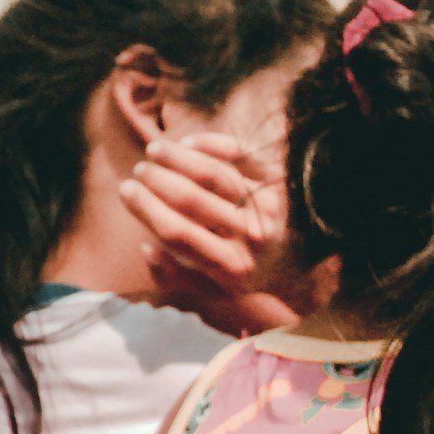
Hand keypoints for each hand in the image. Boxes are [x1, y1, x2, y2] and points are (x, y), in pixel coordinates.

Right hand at [123, 133, 320, 331]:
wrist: (307, 264)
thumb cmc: (249, 274)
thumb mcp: (215, 291)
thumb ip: (177, 278)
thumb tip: (146, 249)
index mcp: (230, 267)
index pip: (177, 233)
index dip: (146, 208)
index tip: (126, 191)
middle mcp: (251, 237)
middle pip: (192, 200)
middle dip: (157, 180)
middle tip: (140, 170)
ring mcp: (268, 208)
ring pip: (214, 174)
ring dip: (178, 157)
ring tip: (155, 150)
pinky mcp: (280, 183)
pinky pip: (242, 155)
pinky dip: (214, 144)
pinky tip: (189, 142)